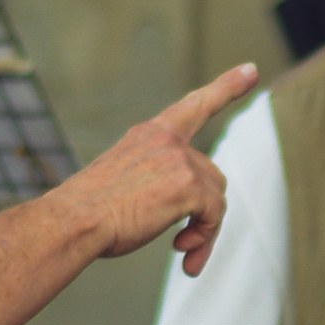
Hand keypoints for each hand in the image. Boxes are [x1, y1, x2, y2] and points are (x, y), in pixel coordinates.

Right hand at [69, 65, 260, 278]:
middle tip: (186, 245)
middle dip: (204, 212)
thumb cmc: (89, 212)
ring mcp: (178, 159)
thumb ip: (156, 179)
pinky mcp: (187, 184)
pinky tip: (182, 252)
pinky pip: (215, 214)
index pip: (194, 106)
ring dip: (205, 230)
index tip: (251, 71)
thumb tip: (190, 210)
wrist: (72, 221)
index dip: (227, 87)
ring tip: (183, 253)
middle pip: (211, 175)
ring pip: (216, 197)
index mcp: (149, 135)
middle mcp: (166, 140)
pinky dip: (205, 238)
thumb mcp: (123, 179)